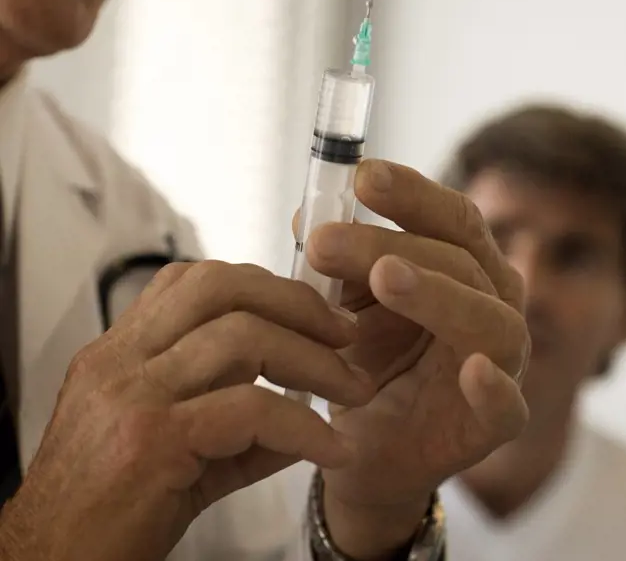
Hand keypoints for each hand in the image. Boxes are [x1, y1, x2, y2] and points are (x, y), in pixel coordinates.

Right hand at [0, 262, 372, 560]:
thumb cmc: (104, 510)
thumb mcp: (171, 451)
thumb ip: (238, 429)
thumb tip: (305, 418)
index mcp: (122, 352)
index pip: (194, 282)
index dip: (262, 285)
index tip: (310, 312)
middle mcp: (123, 360)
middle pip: (220, 287)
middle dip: (295, 301)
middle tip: (344, 332)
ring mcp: (133, 395)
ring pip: (242, 337)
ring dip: (315, 360)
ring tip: (355, 387)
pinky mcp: (151, 442)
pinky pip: (249, 410)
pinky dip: (303, 425)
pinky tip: (332, 449)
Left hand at [302, 160, 529, 557]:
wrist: (369, 441)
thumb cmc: (367, 360)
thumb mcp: (343, 302)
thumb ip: (334, 263)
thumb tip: (306, 216)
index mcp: (462, 266)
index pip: (449, 217)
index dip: (410, 192)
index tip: (361, 175)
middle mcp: (491, 301)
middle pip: (458, 258)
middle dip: (390, 244)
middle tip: (325, 242)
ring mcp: (502, 361)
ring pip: (487, 318)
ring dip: (437, 294)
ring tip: (386, 278)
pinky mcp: (496, 423)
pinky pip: (507, 405)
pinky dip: (494, 387)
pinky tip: (472, 370)